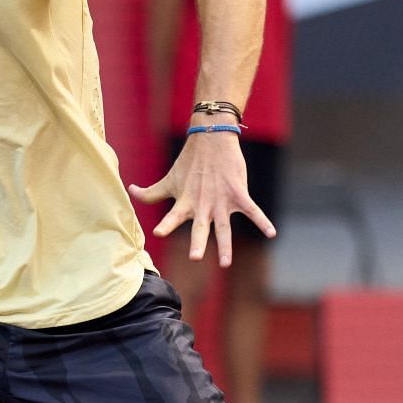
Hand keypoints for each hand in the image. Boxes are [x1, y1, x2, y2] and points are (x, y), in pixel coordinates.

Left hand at [128, 133, 274, 265]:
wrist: (212, 139)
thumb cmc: (189, 162)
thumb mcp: (168, 179)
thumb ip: (150, 192)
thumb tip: (130, 191)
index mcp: (185, 202)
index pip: (172, 216)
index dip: (166, 224)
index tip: (158, 233)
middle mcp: (202, 204)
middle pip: (199, 227)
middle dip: (197, 242)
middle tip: (194, 258)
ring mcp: (221, 200)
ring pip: (223, 227)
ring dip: (224, 245)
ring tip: (225, 263)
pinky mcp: (238, 193)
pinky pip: (252, 210)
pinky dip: (262, 222)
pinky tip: (272, 234)